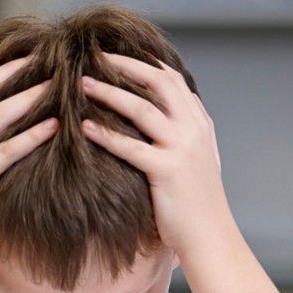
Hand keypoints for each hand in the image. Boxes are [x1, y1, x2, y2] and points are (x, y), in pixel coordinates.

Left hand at [80, 54, 230, 254]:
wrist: (210, 236)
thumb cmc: (196, 203)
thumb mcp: (197, 160)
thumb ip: (183, 134)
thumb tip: (159, 116)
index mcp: (199, 124)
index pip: (172, 79)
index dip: (144, 63)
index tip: (116, 55)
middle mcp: (194, 130)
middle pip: (158, 82)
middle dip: (125, 66)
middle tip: (95, 58)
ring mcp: (182, 149)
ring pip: (142, 108)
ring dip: (109, 92)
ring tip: (82, 84)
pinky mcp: (168, 171)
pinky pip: (130, 146)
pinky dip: (105, 134)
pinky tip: (84, 126)